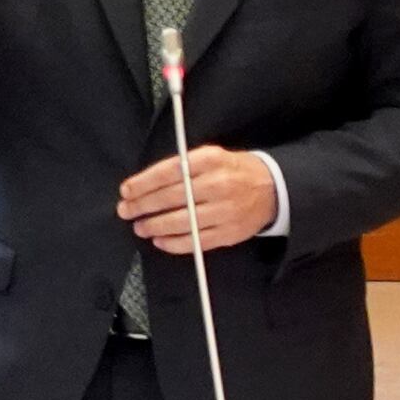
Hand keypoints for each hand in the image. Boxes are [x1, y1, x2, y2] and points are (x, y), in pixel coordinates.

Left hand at [119, 146, 280, 252]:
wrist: (273, 187)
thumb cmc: (233, 170)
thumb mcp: (210, 156)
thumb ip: (181, 167)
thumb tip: (144, 184)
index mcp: (211, 160)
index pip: (170, 171)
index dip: (144, 183)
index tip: (126, 190)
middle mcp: (220, 184)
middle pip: (173, 197)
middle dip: (143, 205)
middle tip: (125, 210)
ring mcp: (226, 211)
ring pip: (182, 221)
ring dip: (155, 226)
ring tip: (140, 227)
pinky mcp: (231, 232)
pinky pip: (197, 241)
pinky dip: (174, 243)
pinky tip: (160, 240)